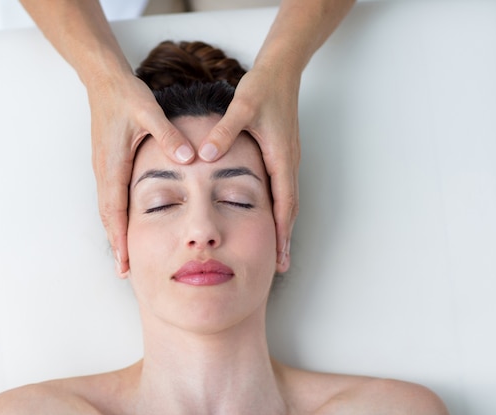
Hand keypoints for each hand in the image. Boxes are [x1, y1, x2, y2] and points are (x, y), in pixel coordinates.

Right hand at [89, 72, 194, 274]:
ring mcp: (104, 168)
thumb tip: (188, 158)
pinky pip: (111, 198)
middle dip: (116, 244)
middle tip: (125, 270)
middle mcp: (105, 170)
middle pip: (108, 217)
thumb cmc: (126, 96)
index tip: (125, 261)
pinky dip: (116, 217)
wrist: (104, 81)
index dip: (120, 236)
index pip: (115, 209)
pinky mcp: (108, 163)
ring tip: (125, 256)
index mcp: (113, 162)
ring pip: (108, 209)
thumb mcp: (149, 112)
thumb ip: (168, 135)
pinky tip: (127, 226)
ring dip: (115, 233)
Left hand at [199, 65, 300, 270]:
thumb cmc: (262, 88)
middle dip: (285, 237)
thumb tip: (206, 156)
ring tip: (278, 249)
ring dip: (283, 225)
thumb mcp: (241, 108)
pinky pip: (283, 188)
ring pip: (287, 200)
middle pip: (289, 209)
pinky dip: (279, 208)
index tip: (280, 256)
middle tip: (282, 265)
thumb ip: (223, 132)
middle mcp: (287, 162)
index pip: (284, 203)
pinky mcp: (281, 153)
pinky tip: (269, 217)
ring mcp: (286, 159)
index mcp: (280, 157)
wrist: (281, 70)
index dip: (281, 232)